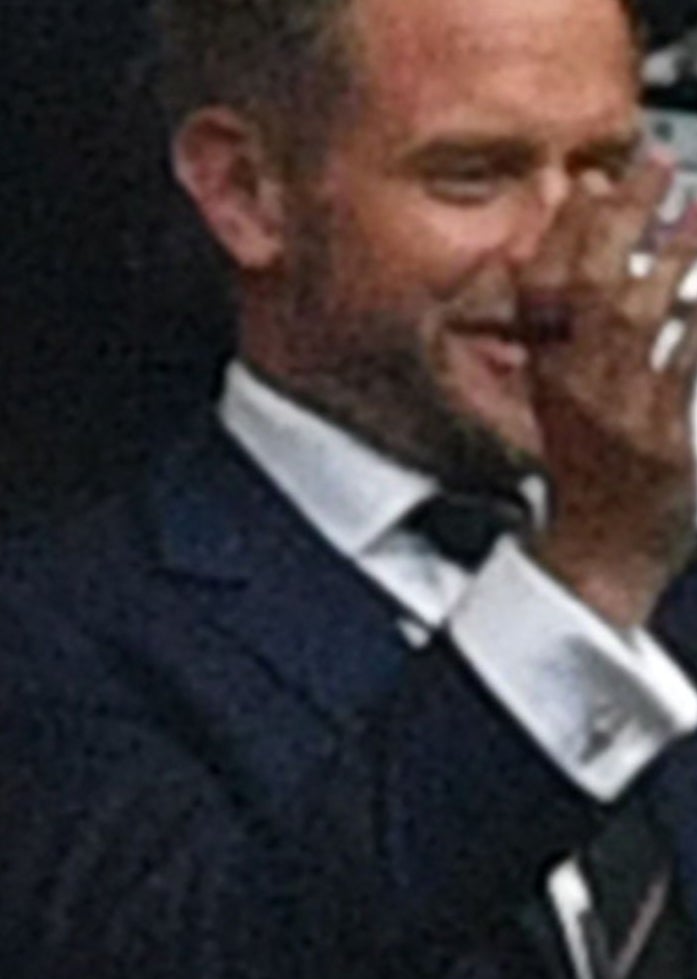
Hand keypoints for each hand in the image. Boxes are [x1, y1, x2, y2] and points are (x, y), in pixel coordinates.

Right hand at [521, 153, 696, 629]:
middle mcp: (578, 393)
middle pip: (589, 289)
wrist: (599, 565)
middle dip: (620, 220)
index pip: (541, 292)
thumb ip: (578, 351)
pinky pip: (688, 364)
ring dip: (671, 254)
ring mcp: (621, 415)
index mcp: (550, 384)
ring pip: (638, 318)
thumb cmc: (592, 487)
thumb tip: (608, 283)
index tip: (593, 181)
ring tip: (696, 210)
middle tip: (649, 168)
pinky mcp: (665, 438)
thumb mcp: (569, 412)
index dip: (566, 230)